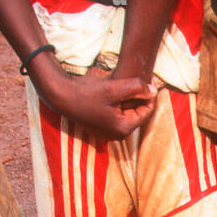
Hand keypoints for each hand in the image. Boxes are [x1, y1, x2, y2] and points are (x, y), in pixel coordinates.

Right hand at [35, 62, 155, 140]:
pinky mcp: (102, 129)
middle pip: (137, 114)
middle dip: (139, 98)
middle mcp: (117, 135)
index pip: (146, 111)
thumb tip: (154, 90)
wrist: (63, 97)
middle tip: (140, 81)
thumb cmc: (87, 93)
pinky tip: (116, 93)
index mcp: (123, 128)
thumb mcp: (114, 88)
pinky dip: (119, 106)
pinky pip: (117, 117)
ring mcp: (109, 134)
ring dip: (129, 101)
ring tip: (128, 86)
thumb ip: (136, 88)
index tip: (149, 80)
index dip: (149, 95)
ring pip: (127, 114)